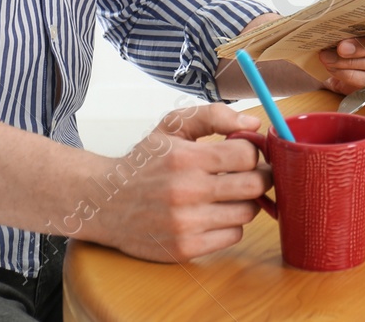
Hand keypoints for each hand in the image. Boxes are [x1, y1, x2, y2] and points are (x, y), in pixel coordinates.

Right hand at [74, 105, 272, 262]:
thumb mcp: (172, 126)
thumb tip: (254, 124)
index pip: (247, 155)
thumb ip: (213, 116)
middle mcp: (186, 192)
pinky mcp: (185, 249)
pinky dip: (230, 224)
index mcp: (186, 158)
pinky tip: (213, 213)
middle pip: (255, 186)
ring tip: (226, 194)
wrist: (105, 202)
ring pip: (248, 213)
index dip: (251, 151)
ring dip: (244, 201)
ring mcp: (186, 224)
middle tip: (248, 174)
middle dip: (258, 176)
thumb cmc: (144, 162)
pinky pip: (233, 236)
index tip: (243, 153)